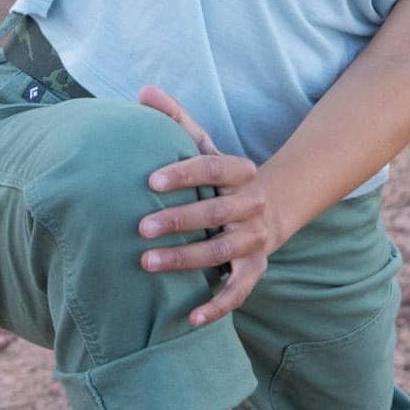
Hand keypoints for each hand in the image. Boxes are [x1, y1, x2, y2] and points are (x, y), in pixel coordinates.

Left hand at [134, 84, 279, 328]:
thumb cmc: (222, 177)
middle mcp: (251, 205)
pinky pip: (238, 292)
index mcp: (240, 172)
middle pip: (216, 213)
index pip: (214, 168)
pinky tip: (190, 319)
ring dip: (185, 260)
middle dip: (179, 220)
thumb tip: (143, 90)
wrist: (269, 209)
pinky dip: (217, 307)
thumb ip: (176, 120)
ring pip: (221, 253)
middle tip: (140, 227)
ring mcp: (254, 240)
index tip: (150, 180)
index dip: (184, 173)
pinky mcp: (254, 270)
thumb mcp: (205, 146)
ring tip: (147, 263)